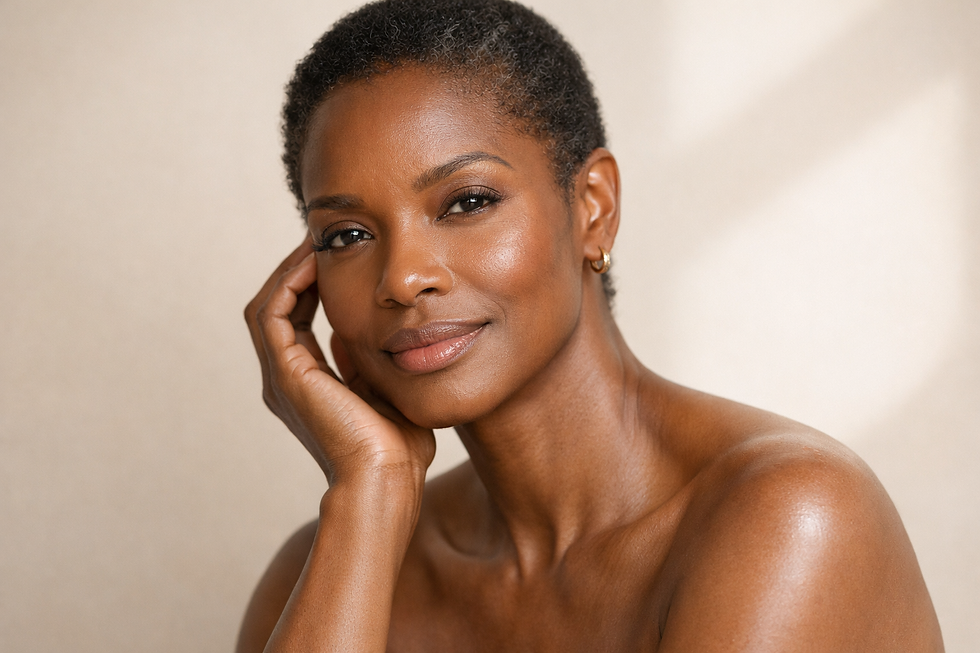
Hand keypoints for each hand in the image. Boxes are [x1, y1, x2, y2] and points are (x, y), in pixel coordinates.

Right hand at [244, 238, 434, 486]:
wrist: (388, 478)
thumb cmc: (398, 448)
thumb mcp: (384, 391)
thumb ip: (368, 362)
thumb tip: (364, 329)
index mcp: (307, 386)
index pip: (299, 321)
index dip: (313, 287)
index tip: (337, 258)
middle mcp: (286, 380)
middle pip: (277, 309)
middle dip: (296, 272)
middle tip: (323, 240)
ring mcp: (282, 378)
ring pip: (267, 306)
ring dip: (289, 272)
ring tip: (316, 243)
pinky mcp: (287, 374)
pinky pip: (273, 314)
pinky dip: (288, 284)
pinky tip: (314, 263)